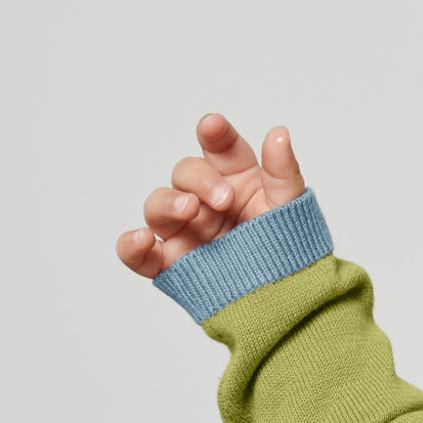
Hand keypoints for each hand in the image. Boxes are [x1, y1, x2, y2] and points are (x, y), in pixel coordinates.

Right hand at [116, 114, 306, 279]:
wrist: (288, 296)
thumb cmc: (288, 247)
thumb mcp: (291, 207)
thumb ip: (283, 170)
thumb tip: (279, 133)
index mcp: (237, 180)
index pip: (221, 148)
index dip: (215, 134)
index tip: (213, 125)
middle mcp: (206, 201)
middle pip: (185, 173)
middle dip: (200, 179)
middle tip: (224, 199)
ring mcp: (186, 231)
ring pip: (158, 205)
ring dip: (169, 202)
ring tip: (190, 210)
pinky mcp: (172, 263)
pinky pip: (138, 253)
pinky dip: (131, 245)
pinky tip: (142, 239)